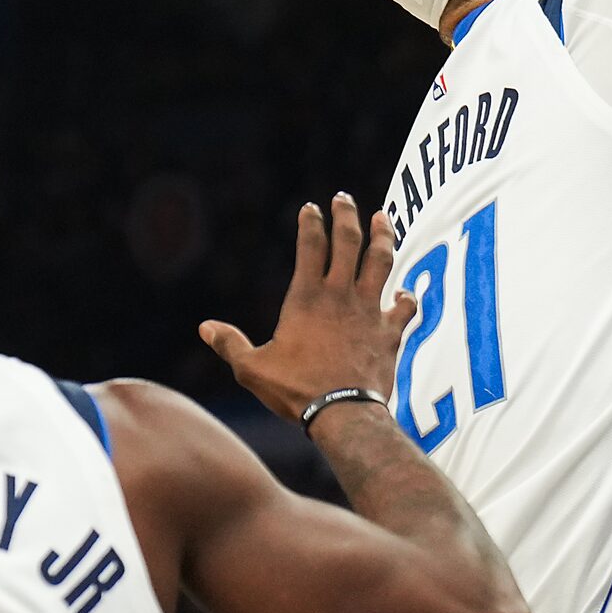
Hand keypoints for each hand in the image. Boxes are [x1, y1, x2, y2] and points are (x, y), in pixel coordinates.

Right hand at [203, 194, 416, 424]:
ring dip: (382, 236)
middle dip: (346, 216)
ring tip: (383, 218)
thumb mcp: (252, 369)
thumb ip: (230, 345)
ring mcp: (369, 311)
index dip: (311, 223)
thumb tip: (205, 328)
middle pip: (348, 242)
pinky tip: (404, 292)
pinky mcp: (390, 332)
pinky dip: (406, 296)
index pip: (310, 246)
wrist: (343, 413)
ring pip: (381, 261)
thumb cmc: (295, 391)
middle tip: (344, 199)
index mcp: (306, 297)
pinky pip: (405, 306)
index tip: (311, 208)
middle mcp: (340, 295)